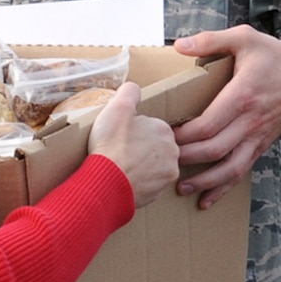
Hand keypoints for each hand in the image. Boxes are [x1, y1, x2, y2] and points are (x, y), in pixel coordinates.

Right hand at [87, 82, 178, 211]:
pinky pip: (149, 185)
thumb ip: (129, 92)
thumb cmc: (111, 145)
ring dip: (141, 167)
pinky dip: (138, 183)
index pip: (152, 128)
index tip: (122, 137)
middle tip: (120, 152)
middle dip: (141, 149)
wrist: (107, 182)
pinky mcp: (159, 193)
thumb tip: (133, 88)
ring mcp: (167, 174)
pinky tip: (124, 180)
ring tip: (121, 167)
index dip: (135, 131)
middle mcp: (173, 152)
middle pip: (155, 147)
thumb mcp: (117, 107)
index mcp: (165, 130)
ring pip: (153, 167)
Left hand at [170, 26, 280, 209]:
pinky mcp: (261, 146)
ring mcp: (256, 137)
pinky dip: (223, 188)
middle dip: (187, 158)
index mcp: (242, 96)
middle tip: (163, 159)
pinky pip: (242, 172)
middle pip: (214, 150)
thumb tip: (180, 46)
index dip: (184, 134)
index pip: (208, 124)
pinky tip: (206, 200)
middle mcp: (250, 122)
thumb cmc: (273, 57)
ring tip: (181, 187)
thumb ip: (212, 40)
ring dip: (205, 181)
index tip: (164, 134)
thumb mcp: (245, 38)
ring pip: (229, 168)